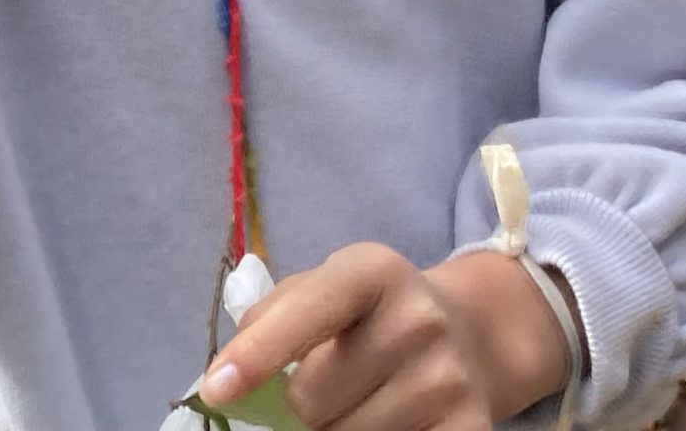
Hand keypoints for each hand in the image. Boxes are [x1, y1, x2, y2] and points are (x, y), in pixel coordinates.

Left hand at [197, 244, 567, 429]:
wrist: (469, 334)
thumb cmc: (371, 314)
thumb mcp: (325, 287)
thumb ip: (273, 316)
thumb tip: (227, 377)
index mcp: (373, 271)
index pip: (309, 312)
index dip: (259, 352)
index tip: (216, 389)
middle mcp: (419, 318)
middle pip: (312, 398)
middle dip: (298, 406)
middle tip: (319, 391)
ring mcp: (448, 378)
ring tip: (358, 404)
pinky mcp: (470, 427)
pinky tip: (384, 422)